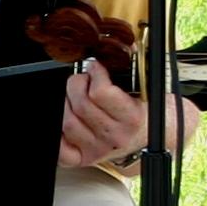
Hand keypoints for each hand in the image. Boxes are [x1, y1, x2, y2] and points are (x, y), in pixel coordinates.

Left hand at [58, 58, 194, 167]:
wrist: (148, 137)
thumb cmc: (142, 110)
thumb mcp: (143, 89)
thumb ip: (130, 68)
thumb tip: (123, 46)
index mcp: (132, 119)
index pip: (101, 93)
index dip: (95, 73)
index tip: (95, 68)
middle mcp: (114, 137)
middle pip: (80, 105)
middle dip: (77, 84)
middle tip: (83, 80)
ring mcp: (98, 150)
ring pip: (67, 122)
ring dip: (66, 103)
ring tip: (75, 97)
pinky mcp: (84, 159)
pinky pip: (60, 150)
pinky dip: (58, 132)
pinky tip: (67, 118)